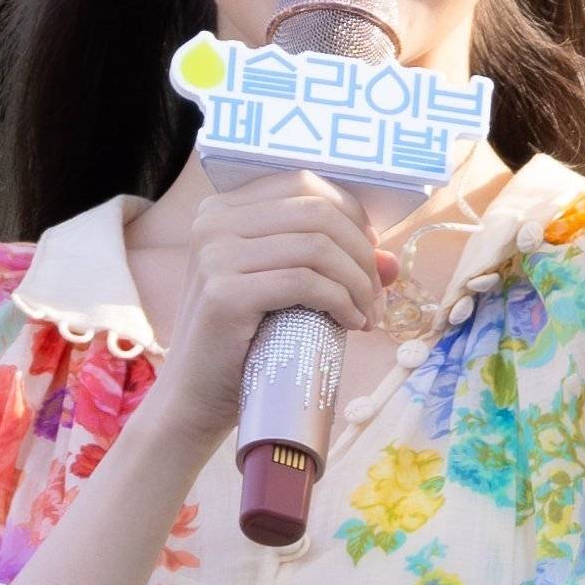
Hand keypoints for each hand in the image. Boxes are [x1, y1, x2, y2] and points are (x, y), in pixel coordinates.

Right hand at [142, 169, 393, 452]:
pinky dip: (341, 301)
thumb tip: (391, 261)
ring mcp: (215, 256)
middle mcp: (212, 223)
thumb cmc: (242, 346)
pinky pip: (304, 282)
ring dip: (357, 282)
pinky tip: (351, 323)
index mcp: (221, 210)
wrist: (192, 400)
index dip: (351, 214)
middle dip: (361, 253)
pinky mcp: (225, 294)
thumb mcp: (285, 294)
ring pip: (317, 247)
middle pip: (317, 212)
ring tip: (367, 314)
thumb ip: (330, 266)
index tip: (370, 255)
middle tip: (377, 295)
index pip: (304, 184)